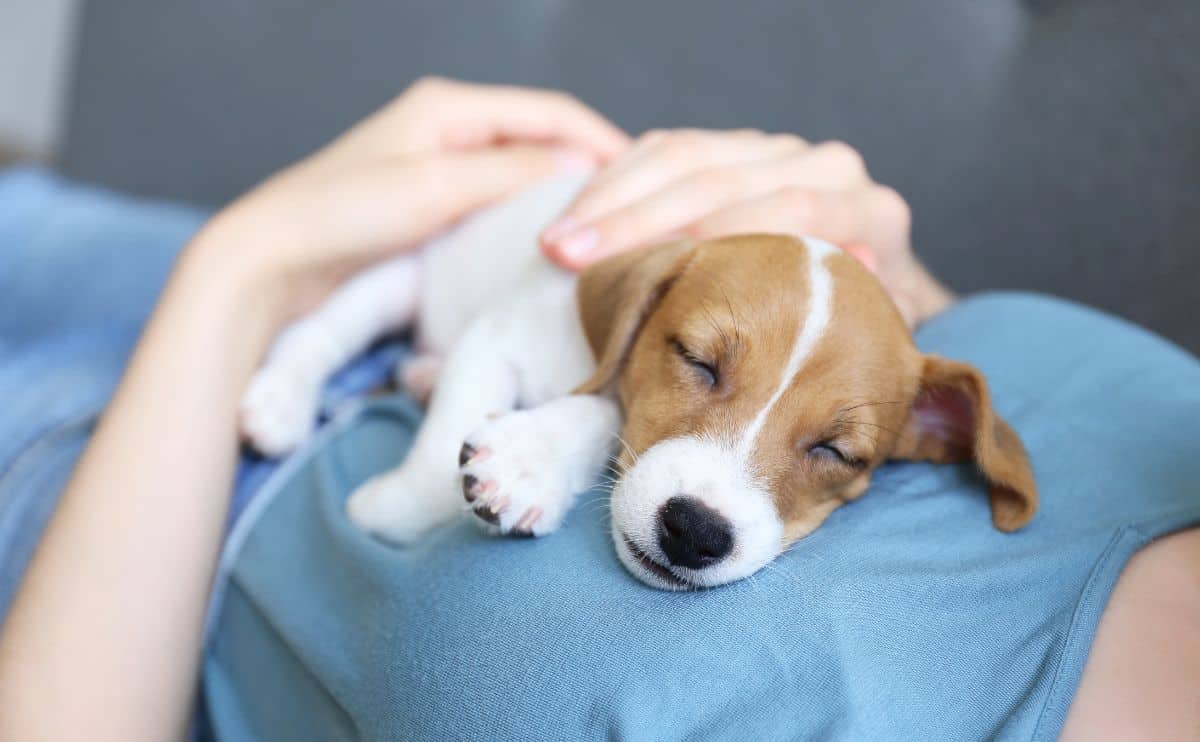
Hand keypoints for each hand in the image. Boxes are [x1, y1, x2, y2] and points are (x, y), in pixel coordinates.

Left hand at [187, 77, 628, 326]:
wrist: (271, 260)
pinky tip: (547, 241)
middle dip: (587, 167)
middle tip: (631, 208)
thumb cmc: (342, 215)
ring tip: (599, 226)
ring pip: (520, 171)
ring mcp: (438, 165)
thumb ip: (511, 174)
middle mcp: (448, 126)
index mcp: (450, 106)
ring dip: (559, 194)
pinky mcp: (429, 202)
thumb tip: (581, 171)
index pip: (549, 112)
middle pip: (539, 138)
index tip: (642, 179)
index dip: (601, 141)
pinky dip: (528, 214)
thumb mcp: (436, 188)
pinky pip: (496, 200)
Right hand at [539, 129, 951, 325]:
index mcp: (865, 211)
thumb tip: (843, 279)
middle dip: (634, 220)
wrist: (865, 297)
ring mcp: (776, 151)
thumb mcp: (868, 347)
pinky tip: (574, 215)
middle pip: (719, 178)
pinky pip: (666, 149)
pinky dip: (615, 181)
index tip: (646, 275)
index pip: (781, 212)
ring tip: (554, 242)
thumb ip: (862, 326)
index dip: (708, 240)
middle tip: (566, 255)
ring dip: (610, 200)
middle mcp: (825, 167)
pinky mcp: (734, 147)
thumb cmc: (854, 340)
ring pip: (684, 156)